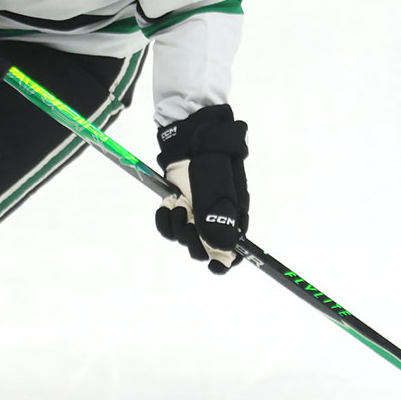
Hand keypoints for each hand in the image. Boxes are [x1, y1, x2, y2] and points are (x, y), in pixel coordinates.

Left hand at [154, 104, 247, 273]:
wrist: (190, 134)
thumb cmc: (210, 158)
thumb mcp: (216, 189)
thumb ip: (219, 219)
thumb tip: (224, 252)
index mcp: (235, 215)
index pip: (234, 249)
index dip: (224, 261)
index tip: (213, 265)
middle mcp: (217, 217)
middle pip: (206, 248)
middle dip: (193, 241)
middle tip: (186, 223)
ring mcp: (197, 212)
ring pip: (184, 238)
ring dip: (176, 227)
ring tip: (176, 205)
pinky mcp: (180, 205)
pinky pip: (170, 226)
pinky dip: (165, 220)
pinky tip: (166, 205)